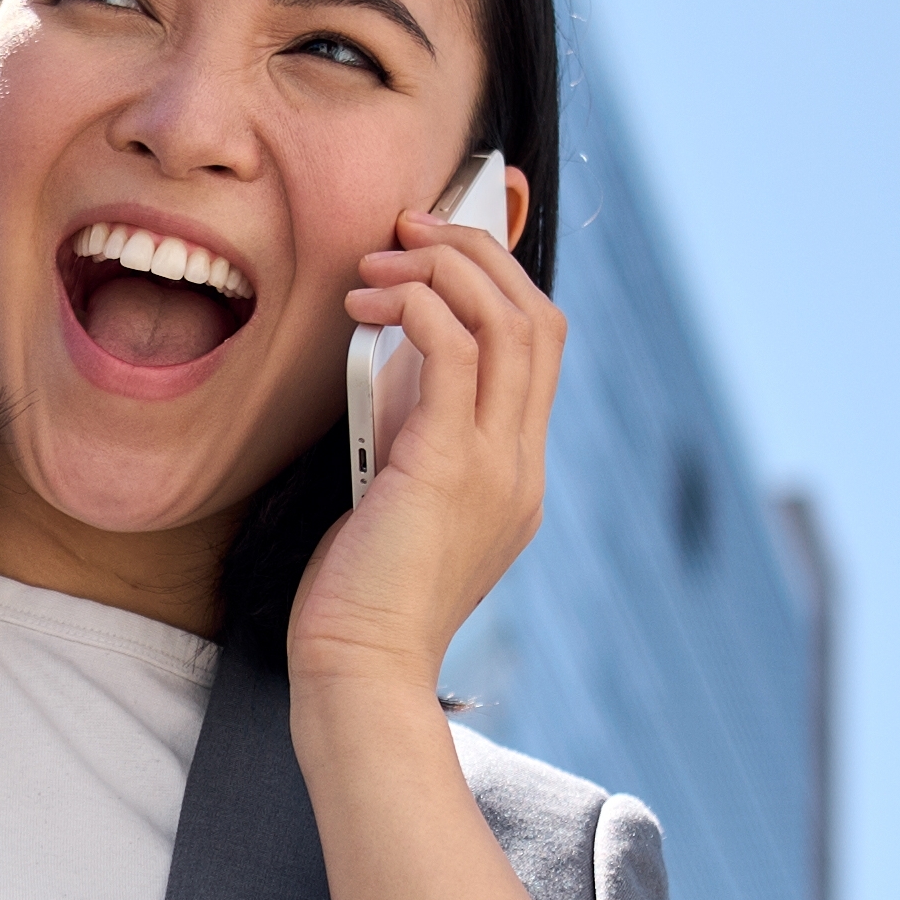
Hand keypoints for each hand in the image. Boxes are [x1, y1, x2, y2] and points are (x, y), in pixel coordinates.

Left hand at [282, 173, 554, 702]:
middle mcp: (522, 463)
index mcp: (516, 472)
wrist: (360, 670)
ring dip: (443, 269)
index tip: (438, 242)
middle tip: (407, 229)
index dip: (499, 277)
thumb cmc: (361, 594)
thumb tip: (397, 353)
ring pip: (510, 321)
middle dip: (477, 254)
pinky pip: (458, 352)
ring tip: (378, 263)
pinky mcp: (450, 469)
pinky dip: (419, 305)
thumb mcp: (397, 494)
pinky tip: (369, 303)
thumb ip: (415, 430)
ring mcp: (497, 466)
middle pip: (539, 317)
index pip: (539, 346)